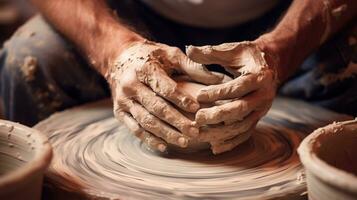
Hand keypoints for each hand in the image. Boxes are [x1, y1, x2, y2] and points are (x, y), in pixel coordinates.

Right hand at [107, 40, 222, 151]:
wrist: (119, 57)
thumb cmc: (151, 56)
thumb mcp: (170, 54)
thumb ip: (192, 66)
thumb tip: (218, 79)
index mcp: (144, 69)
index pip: (164, 87)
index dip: (180, 99)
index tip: (196, 109)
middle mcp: (130, 85)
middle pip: (156, 107)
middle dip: (176, 121)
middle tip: (195, 132)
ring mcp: (123, 100)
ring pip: (146, 121)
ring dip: (165, 133)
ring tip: (184, 142)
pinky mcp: (119, 112)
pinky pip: (134, 129)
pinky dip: (149, 139)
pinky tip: (164, 146)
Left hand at [186, 41, 278, 153]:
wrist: (271, 65)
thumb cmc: (247, 56)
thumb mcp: (233, 50)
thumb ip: (211, 52)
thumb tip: (189, 49)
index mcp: (259, 76)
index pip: (238, 87)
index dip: (219, 92)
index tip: (199, 95)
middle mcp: (263, 96)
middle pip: (240, 109)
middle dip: (218, 115)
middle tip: (197, 118)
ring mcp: (261, 110)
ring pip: (242, 126)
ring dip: (221, 133)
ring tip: (200, 135)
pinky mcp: (257, 119)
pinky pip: (245, 134)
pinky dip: (231, 142)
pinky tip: (214, 147)